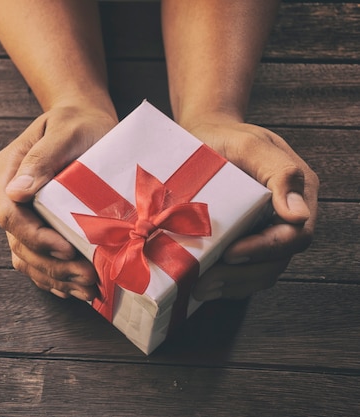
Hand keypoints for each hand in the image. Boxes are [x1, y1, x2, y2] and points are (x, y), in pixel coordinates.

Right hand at [0, 104, 117, 300]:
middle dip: (50, 266)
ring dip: (54, 278)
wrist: (88, 120)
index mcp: (10, 172)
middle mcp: (13, 196)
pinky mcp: (42, 223)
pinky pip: (38, 258)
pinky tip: (74, 289)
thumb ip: (42, 159)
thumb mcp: (65, 130)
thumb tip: (16, 192)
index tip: (66, 249)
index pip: (10, 215)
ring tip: (86, 290)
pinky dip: (54, 278)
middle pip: (18, 242)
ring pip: (27, 256)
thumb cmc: (80, 120)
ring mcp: (26, 212)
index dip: (35, 237)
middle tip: (86, 279)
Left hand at [186, 117, 318, 300]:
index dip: (264, 249)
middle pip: (277, 260)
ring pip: (261, 271)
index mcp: (298, 192)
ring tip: (199, 289)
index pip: (294, 235)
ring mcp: (266, 230)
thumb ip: (279, 173)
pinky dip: (225, 282)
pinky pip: (244, 270)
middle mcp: (287, 216)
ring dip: (232, 285)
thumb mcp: (250, 145)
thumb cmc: (225, 136)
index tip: (231, 254)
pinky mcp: (246, 239)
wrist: (204, 136)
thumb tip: (298, 215)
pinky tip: (200, 286)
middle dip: (242, 275)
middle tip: (205, 282)